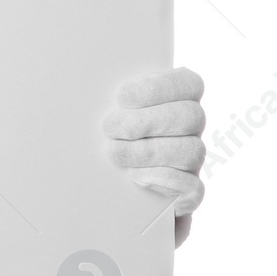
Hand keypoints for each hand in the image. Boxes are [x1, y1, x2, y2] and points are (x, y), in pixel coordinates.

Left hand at [102, 67, 205, 245]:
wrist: (97, 189)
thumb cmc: (98, 137)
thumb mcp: (102, 113)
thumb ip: (109, 99)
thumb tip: (84, 83)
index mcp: (177, 99)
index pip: (189, 83)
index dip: (160, 87)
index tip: (122, 96)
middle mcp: (190, 129)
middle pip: (191, 116)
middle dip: (147, 121)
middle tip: (109, 127)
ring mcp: (191, 160)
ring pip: (191, 151)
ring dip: (148, 151)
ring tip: (114, 153)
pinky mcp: (189, 192)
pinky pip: (191, 186)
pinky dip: (163, 180)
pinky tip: (135, 176)